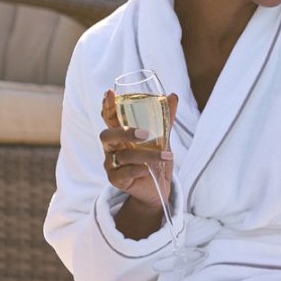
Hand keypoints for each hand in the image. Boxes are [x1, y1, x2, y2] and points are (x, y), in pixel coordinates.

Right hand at [100, 91, 179, 206]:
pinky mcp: (116, 180)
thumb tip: (173, 96)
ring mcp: (112, 164)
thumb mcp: (161, 137)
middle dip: (124, 133)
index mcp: (120, 133)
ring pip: (123, 156)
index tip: (109, 93)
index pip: (108, 117)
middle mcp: (112, 147)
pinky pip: (123, 173)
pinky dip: (138, 170)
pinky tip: (149, 170)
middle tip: (145, 134)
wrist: (157, 187)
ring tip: (167, 155)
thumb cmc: (154, 158)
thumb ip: (165, 118)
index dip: (107, 106)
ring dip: (146, 155)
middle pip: (107, 136)